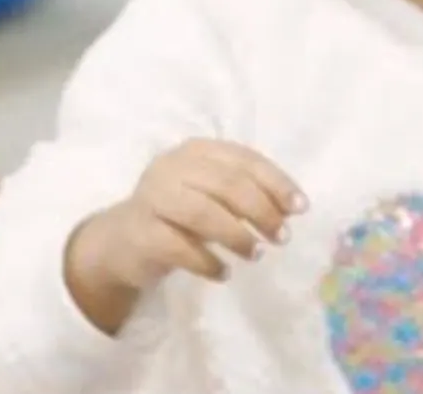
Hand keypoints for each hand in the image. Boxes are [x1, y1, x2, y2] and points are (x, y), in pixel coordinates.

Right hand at [65, 139, 306, 331]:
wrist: (121, 242)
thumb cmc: (179, 215)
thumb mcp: (212, 194)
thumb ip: (247, 192)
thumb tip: (293, 208)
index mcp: (196, 150)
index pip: (245, 159)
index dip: (276, 183)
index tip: (300, 209)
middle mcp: (171, 167)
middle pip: (227, 184)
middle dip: (262, 211)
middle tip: (282, 237)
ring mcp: (152, 198)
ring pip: (203, 213)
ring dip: (237, 236)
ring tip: (256, 254)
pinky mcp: (140, 232)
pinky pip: (180, 248)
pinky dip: (208, 262)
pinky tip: (224, 273)